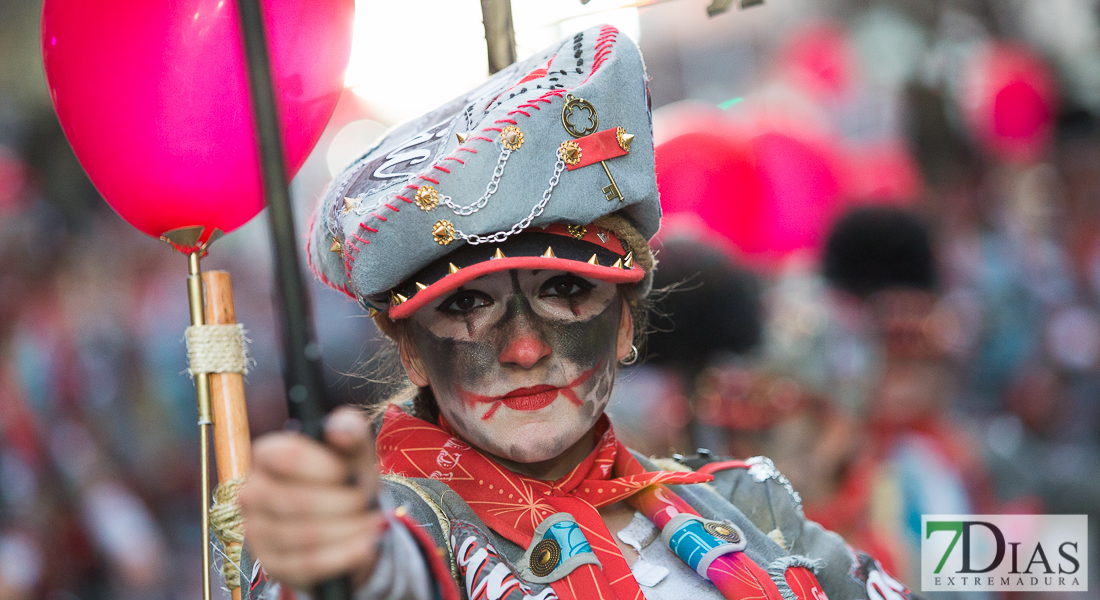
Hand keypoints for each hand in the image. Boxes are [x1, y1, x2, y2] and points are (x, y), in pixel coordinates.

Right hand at [239, 406, 384, 588]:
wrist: (351, 521)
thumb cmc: (347, 477)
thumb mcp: (354, 451)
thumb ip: (350, 431)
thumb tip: (338, 429)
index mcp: (267, 455)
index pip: (285, 456)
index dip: (323, 467)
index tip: (350, 473)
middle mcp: (253, 493)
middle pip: (296, 500)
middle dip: (343, 502)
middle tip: (369, 501)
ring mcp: (258, 531)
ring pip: (305, 535)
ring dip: (349, 529)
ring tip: (374, 522)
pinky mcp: (273, 564)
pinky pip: (308, 564)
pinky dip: (344, 554)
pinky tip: (365, 546)